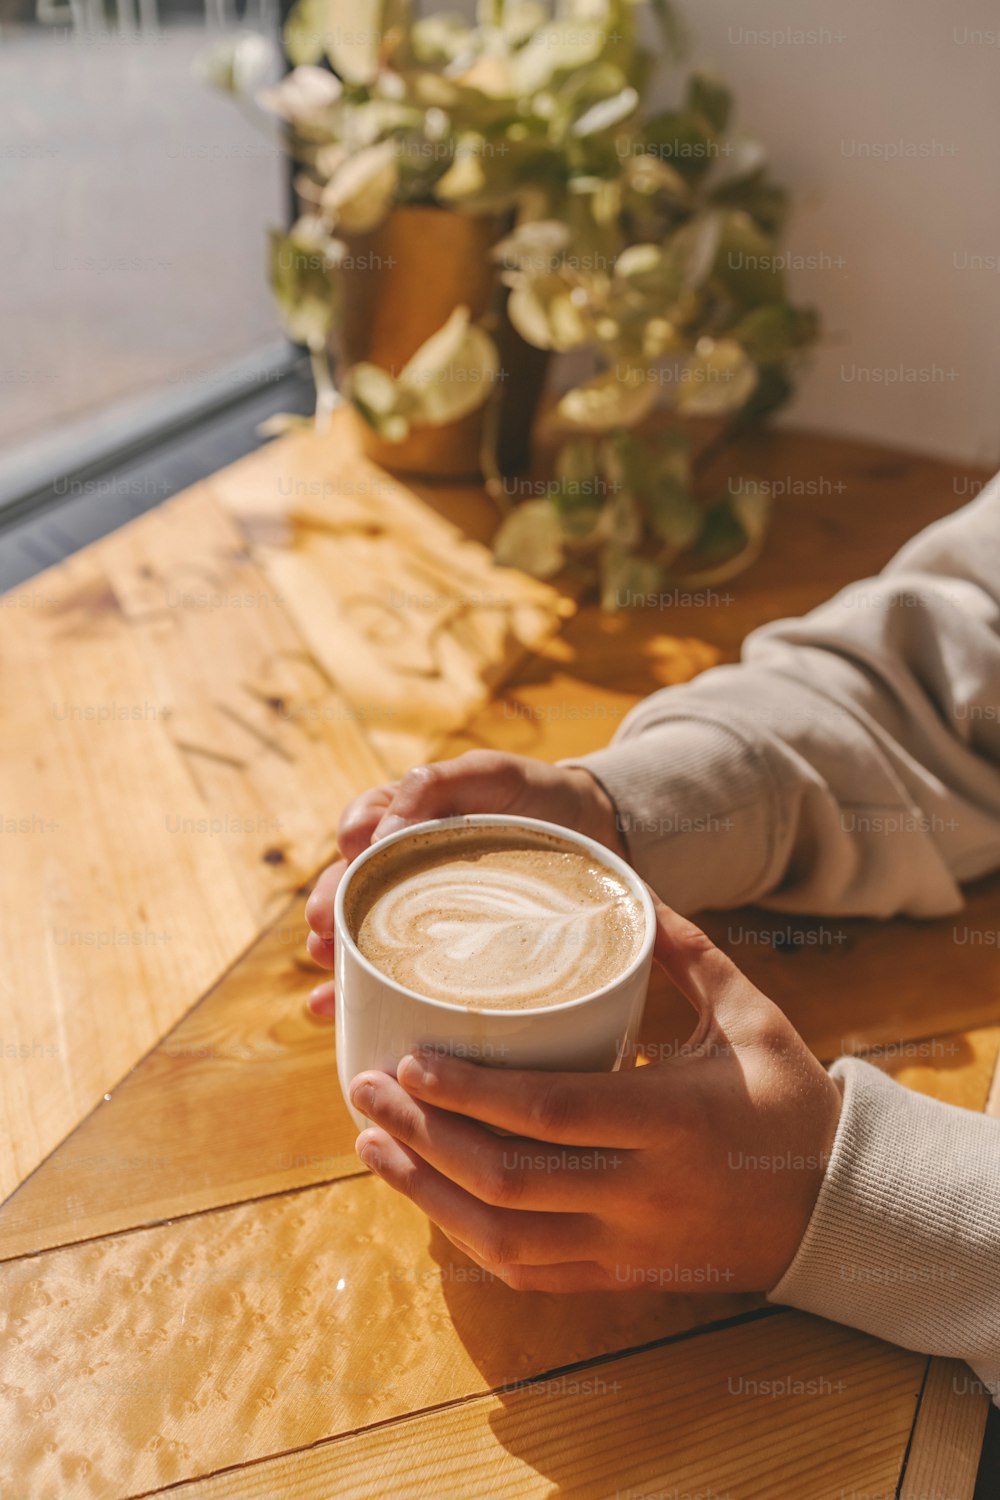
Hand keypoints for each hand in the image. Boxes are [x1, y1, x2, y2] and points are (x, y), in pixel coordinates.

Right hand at [305, 749, 622, 1015]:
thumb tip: (379, 835)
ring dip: (334, 957)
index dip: (350, 844)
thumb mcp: (492, 772)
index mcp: (407, 816)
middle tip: (324, 936)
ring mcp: (417, 909)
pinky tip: (335, 1015)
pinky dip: (355, 994)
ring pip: (359, 932)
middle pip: (348, 886)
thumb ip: (436, 783)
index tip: (353, 859)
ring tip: (326, 980)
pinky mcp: (438, 950)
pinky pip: (389, 972)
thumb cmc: (535, 795)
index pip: (361, 824)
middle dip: (328, 911)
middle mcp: (402, 864)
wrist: (593, 833)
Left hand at [347, 898, 842, 1293]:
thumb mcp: (749, 1012)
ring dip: (425, 1192)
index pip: (549, 1112)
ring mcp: (629, 1247)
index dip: (469, 1092)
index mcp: (675, 1120)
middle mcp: (644, 1193)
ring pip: (503, 1237)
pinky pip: (527, 1271)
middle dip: (423, 1137)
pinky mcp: (621, 1276)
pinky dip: (465, 1237)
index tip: (408, 1058)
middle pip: (508, 1177)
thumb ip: (683, 949)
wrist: (838, 1207)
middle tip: (365, 1088)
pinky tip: (424, 1197)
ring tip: (371, 1143)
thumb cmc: (789, 1098)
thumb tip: (620, 885)